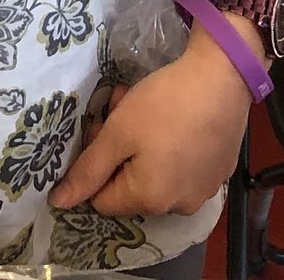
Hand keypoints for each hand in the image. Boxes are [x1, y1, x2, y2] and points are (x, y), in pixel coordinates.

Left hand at [51, 32, 251, 217]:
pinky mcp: (220, 172)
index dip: (96, 164)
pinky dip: (173, 148)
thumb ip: (87, 171)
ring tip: (149, 108)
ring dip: (144, 147)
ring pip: (156, 175)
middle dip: (120, 152)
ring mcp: (204, 191)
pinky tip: (177, 118)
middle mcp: (179, 206)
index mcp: (150, 201)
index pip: (103, 199)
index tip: (103, 128)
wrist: (224, 77)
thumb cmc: (165, 104)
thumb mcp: (118, 132)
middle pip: (131, 186)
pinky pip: (183, 168)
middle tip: (122, 111)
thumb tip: (60, 202)